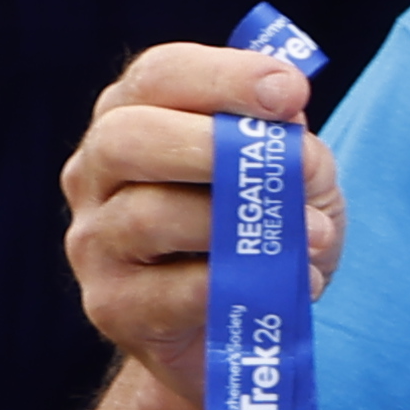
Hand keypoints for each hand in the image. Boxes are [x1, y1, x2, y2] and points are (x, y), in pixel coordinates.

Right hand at [57, 33, 336, 376]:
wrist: (234, 333)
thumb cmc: (257, 234)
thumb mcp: (288, 179)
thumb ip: (287, 147)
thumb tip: (289, 136)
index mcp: (131, 119)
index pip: (157, 77)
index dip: (223, 75)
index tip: (290, 92)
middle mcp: (95, 174)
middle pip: (126, 137)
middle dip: (210, 143)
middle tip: (289, 162)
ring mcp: (95, 243)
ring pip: (148, 216)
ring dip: (240, 223)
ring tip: (314, 235)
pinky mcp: (113, 308)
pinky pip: (172, 292)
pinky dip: (241, 284)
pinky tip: (297, 281)